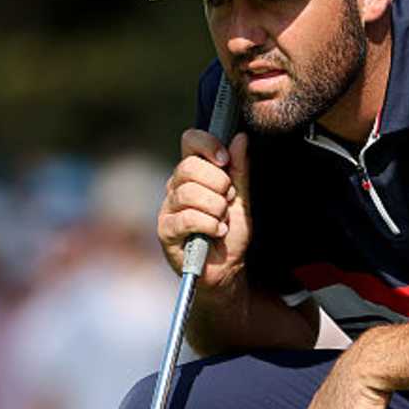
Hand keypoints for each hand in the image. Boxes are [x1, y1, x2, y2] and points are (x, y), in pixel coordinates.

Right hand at [159, 128, 251, 288]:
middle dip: (218, 184)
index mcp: (193, 173)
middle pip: (189, 166)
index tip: (225, 160)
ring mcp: (168, 208)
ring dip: (215, 207)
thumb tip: (239, 138)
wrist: (227, 269)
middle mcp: (176, 187)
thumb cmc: (231, 234)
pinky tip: (216, 232)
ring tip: (222, 220)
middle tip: (228, 201)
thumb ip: (240, 169)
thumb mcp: (242, 198)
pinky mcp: (166, 230)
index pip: (190, 141)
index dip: (207, 144)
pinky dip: (208, 224)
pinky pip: (186, 218)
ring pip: (188, 193)